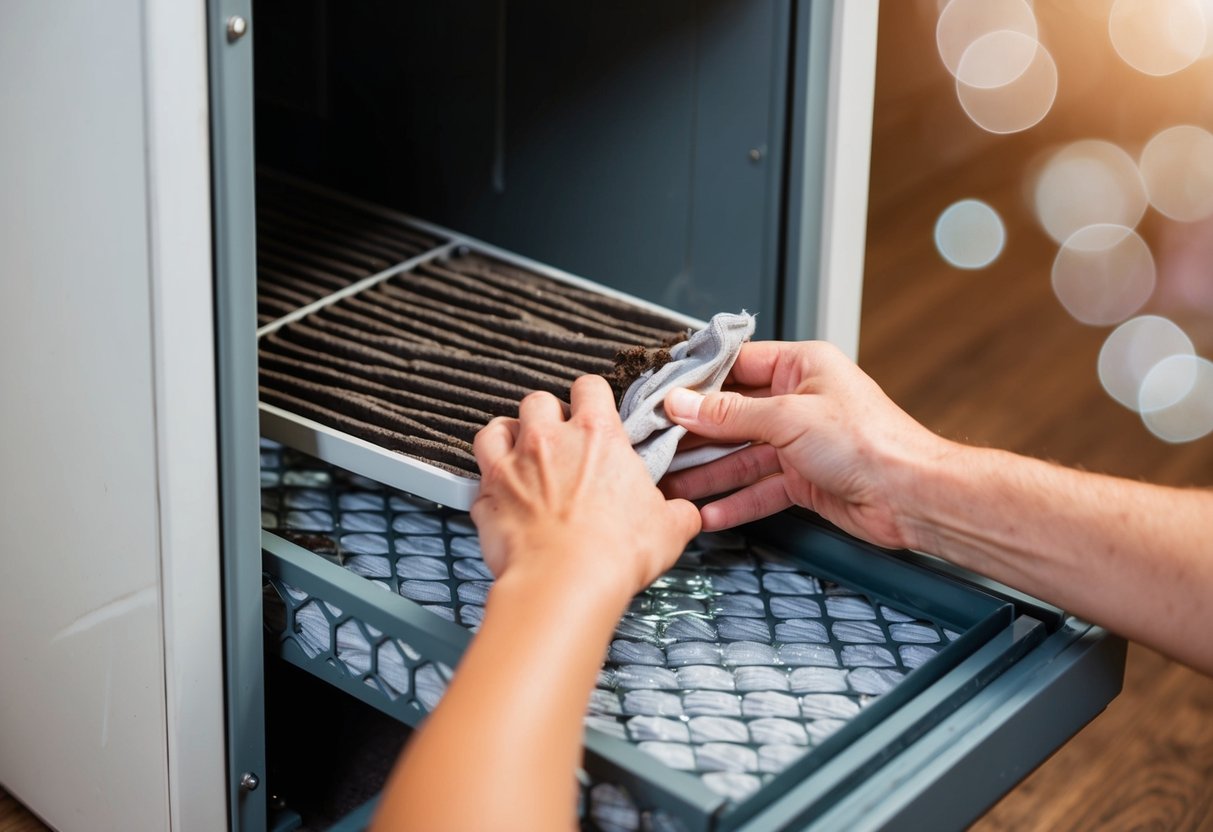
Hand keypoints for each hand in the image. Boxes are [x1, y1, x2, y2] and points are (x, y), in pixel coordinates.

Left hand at [472, 374, 700, 601]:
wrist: (565, 581)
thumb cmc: (616, 551)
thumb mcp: (669, 528)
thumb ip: (677, 512)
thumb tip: (685, 513)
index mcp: (597, 435)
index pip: (589, 387)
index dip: (591, 398)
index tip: (594, 414)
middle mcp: (549, 439)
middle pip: (537, 401)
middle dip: (546, 416)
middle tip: (558, 441)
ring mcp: (512, 464)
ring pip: (496, 428)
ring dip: (507, 437)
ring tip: (519, 456)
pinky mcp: (487, 495)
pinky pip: (477, 476)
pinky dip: (487, 482)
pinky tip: (501, 496)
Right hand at [660, 341, 954, 548]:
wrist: (912, 495)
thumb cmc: (873, 442)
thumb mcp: (788, 417)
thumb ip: (730, 414)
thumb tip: (684, 404)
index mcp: (800, 367)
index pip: (734, 366)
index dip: (696, 382)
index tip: (661, 396)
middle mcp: (798, 401)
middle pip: (731, 416)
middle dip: (693, 435)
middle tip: (655, 446)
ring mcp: (799, 442)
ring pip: (740, 457)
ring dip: (706, 474)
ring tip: (671, 487)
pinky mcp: (803, 479)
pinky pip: (758, 489)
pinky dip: (734, 502)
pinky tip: (709, 513)